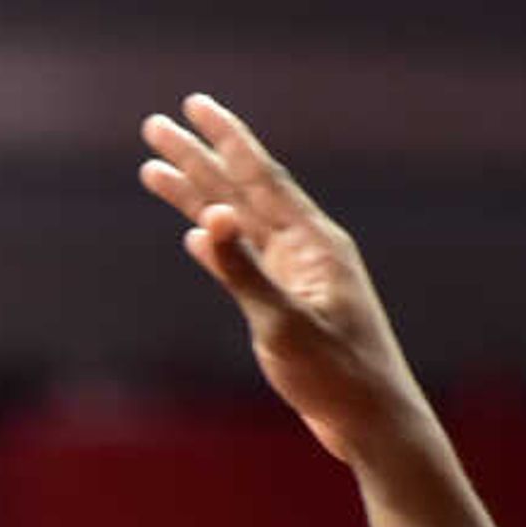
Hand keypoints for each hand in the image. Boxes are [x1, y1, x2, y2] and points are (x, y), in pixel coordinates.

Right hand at [137, 94, 433, 471]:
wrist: (372, 421)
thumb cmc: (337, 375)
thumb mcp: (285, 324)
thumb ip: (244, 271)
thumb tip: (208, 219)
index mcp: (313, 242)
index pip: (260, 178)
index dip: (225, 139)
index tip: (193, 105)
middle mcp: (304, 248)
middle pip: (241, 191)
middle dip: (197, 158)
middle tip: (154, 126)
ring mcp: (296, 275)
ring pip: (237, 224)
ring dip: (197, 197)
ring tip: (153, 172)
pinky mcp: (288, 304)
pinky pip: (244, 261)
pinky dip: (217, 245)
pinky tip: (196, 236)